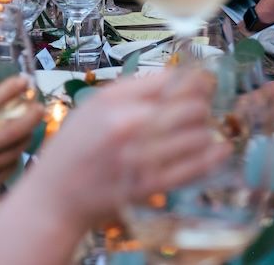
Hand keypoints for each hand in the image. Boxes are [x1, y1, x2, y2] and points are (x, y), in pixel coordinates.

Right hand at [23, 71, 228, 226]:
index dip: (195, 80)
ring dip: (206, 132)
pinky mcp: (148, 185)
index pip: (171, 79)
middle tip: (203, 110)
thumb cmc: (73, 148)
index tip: (204, 83)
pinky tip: (220, 150)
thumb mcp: (93, 106)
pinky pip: (192, 168)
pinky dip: (211, 158)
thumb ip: (132, 91)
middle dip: (202, 107)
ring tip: (203, 132)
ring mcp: (139, 156)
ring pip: (196, 135)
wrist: (54, 196)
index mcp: (113, 99)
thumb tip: (177, 78)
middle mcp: (127, 124)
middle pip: (190, 106)